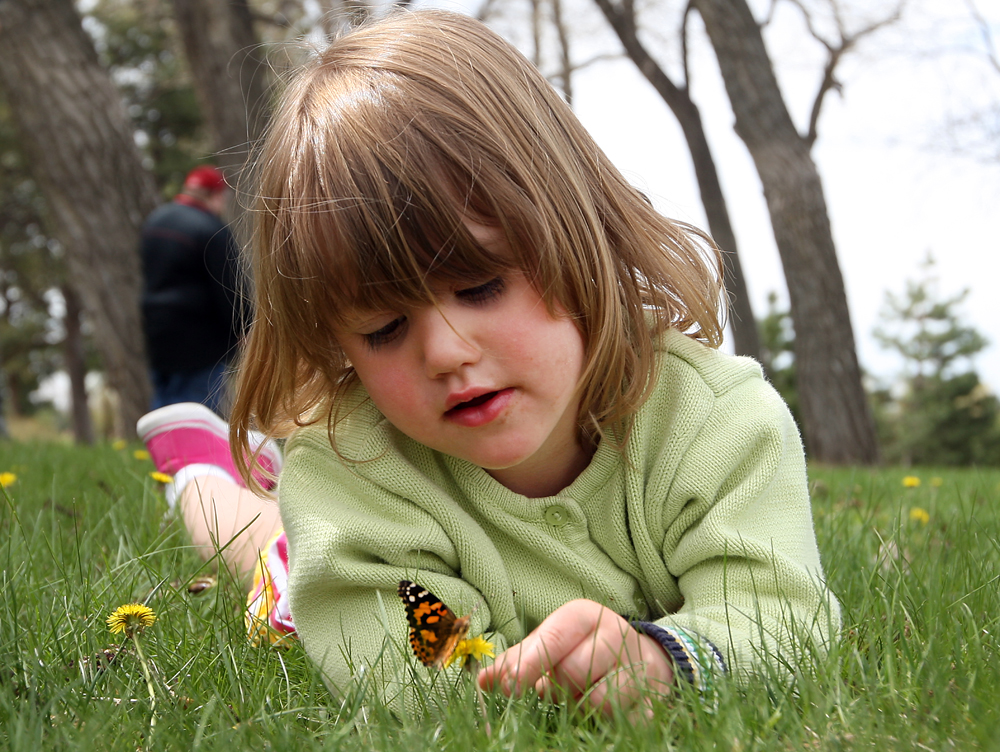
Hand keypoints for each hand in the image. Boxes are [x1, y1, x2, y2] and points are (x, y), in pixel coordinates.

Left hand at [477, 599, 673, 716]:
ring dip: (584, 708)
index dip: (529, 664)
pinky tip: (605, 711)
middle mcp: (616, 634)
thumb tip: (483, 681)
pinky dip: (607, 723)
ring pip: (601, 700)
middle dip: (559, 689)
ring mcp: (640, 666)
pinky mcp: (655, 699)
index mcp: (584, 616)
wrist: (642, 657)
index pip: (554, 638)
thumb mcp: (550, 644)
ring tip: (584, 697)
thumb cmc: (582, 648)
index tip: (509, 688)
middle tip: (559, 689)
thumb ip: (517, 661)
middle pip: (574, 671)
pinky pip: (625, 722)